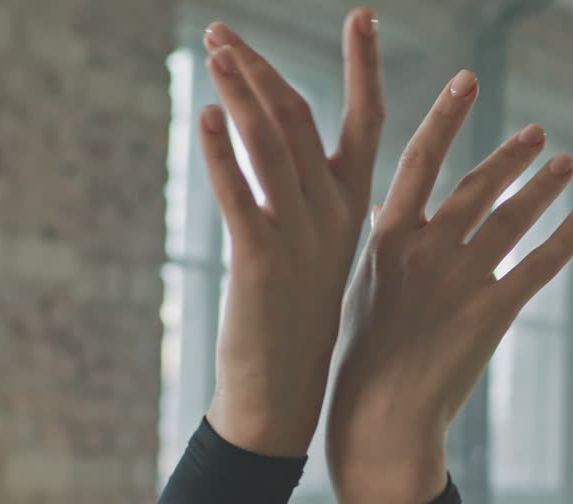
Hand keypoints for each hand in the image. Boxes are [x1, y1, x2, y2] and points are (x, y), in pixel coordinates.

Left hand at [199, 11, 382, 456]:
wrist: (285, 396)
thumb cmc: (300, 327)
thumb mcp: (321, 257)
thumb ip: (320, 206)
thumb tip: (308, 166)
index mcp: (352, 209)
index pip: (366, 120)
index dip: (364, 65)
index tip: (363, 15)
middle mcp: (333, 214)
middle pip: (302, 118)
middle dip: (262, 68)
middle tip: (224, 30)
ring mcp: (299, 236)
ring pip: (272, 144)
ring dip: (241, 90)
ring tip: (215, 46)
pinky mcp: (261, 261)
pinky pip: (239, 193)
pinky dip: (222, 152)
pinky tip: (206, 116)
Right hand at [326, 70, 572, 503]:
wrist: (378, 420)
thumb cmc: (362, 358)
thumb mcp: (360, 290)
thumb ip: (383, 246)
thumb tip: (389, 209)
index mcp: (385, 238)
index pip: (419, 161)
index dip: (446, 117)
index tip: (467, 81)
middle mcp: (423, 249)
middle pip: (476, 185)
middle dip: (509, 156)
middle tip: (539, 133)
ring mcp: (458, 280)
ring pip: (512, 219)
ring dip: (543, 188)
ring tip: (567, 163)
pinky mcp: (490, 313)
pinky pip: (538, 265)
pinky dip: (568, 237)